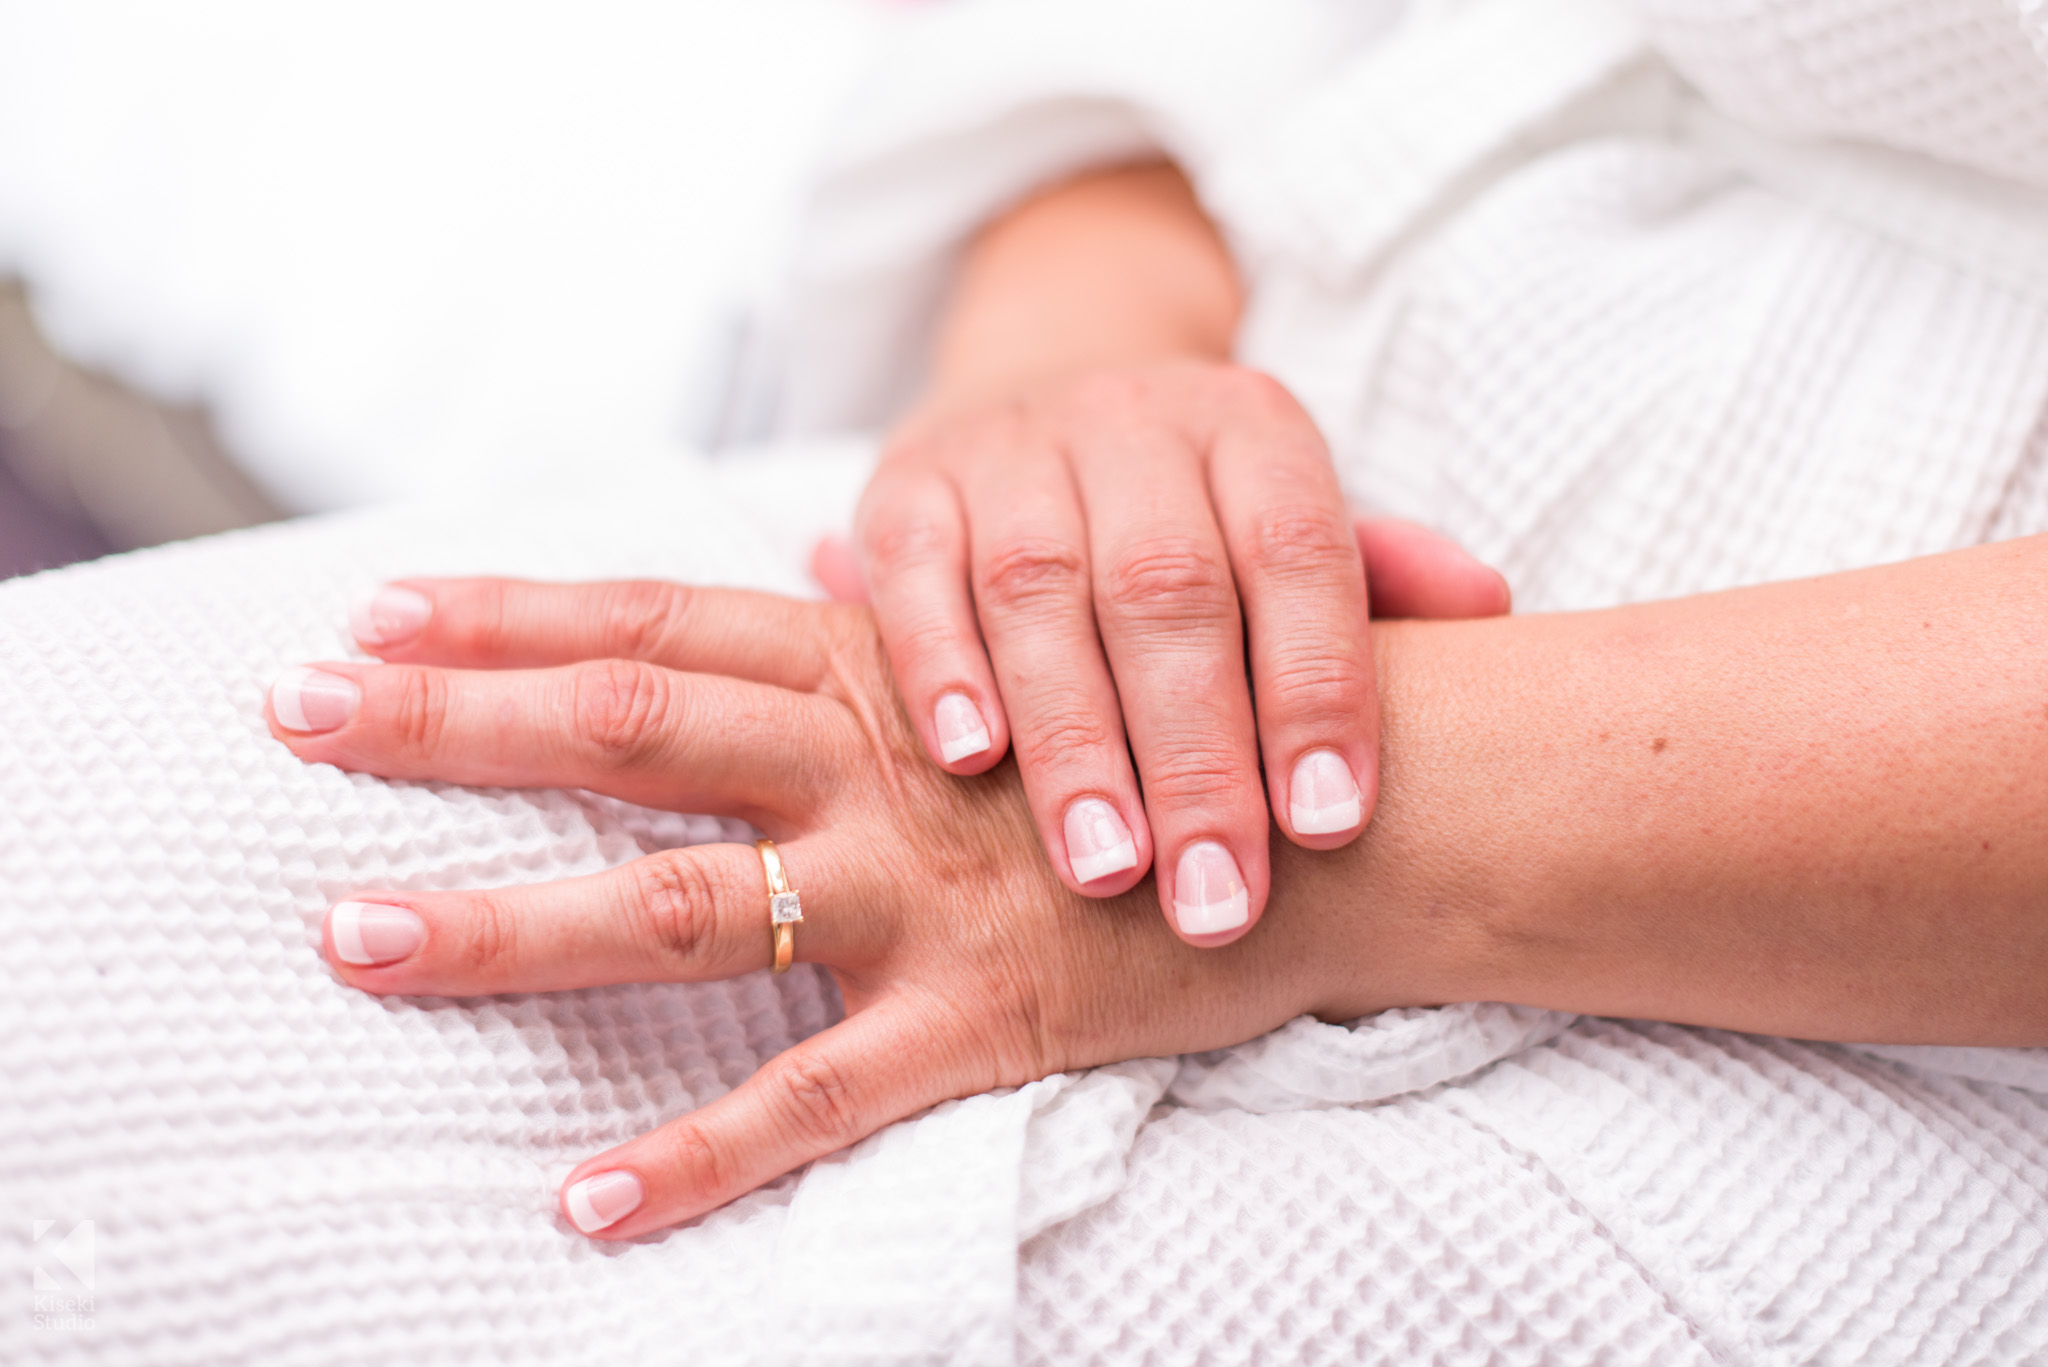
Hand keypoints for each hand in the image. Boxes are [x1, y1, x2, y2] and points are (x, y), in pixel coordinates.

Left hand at [273, 579, 1381, 1238]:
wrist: (1356, 811)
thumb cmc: (1178, 731)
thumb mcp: (1028, 659)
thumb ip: (895, 630)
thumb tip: (795, 570)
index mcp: (884, 671)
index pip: (660, 623)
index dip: (510, 613)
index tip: (368, 609)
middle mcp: (880, 764)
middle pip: (624, 728)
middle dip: (446, 724)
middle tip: (285, 715)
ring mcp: (919, 891)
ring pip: (678, 909)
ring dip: (505, 928)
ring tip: (352, 942)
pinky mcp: (983, 1017)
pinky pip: (815, 1101)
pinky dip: (697, 1156)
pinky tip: (583, 1206)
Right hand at [847, 359, 1506, 944]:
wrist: (1045, 381)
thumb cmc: (1197, 508)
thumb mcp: (1294, 518)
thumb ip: (1380, 573)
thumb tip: (1486, 605)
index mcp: (1253, 427)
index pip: (1298, 550)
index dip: (1316, 685)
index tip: (1328, 826)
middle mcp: (1134, 421)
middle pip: (1166, 588)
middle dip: (1193, 756)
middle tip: (1215, 900)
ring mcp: (1011, 448)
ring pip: (1037, 588)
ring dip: (1073, 740)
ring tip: (1105, 871)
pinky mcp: (907, 482)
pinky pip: (915, 570)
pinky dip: (939, 665)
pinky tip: (971, 760)